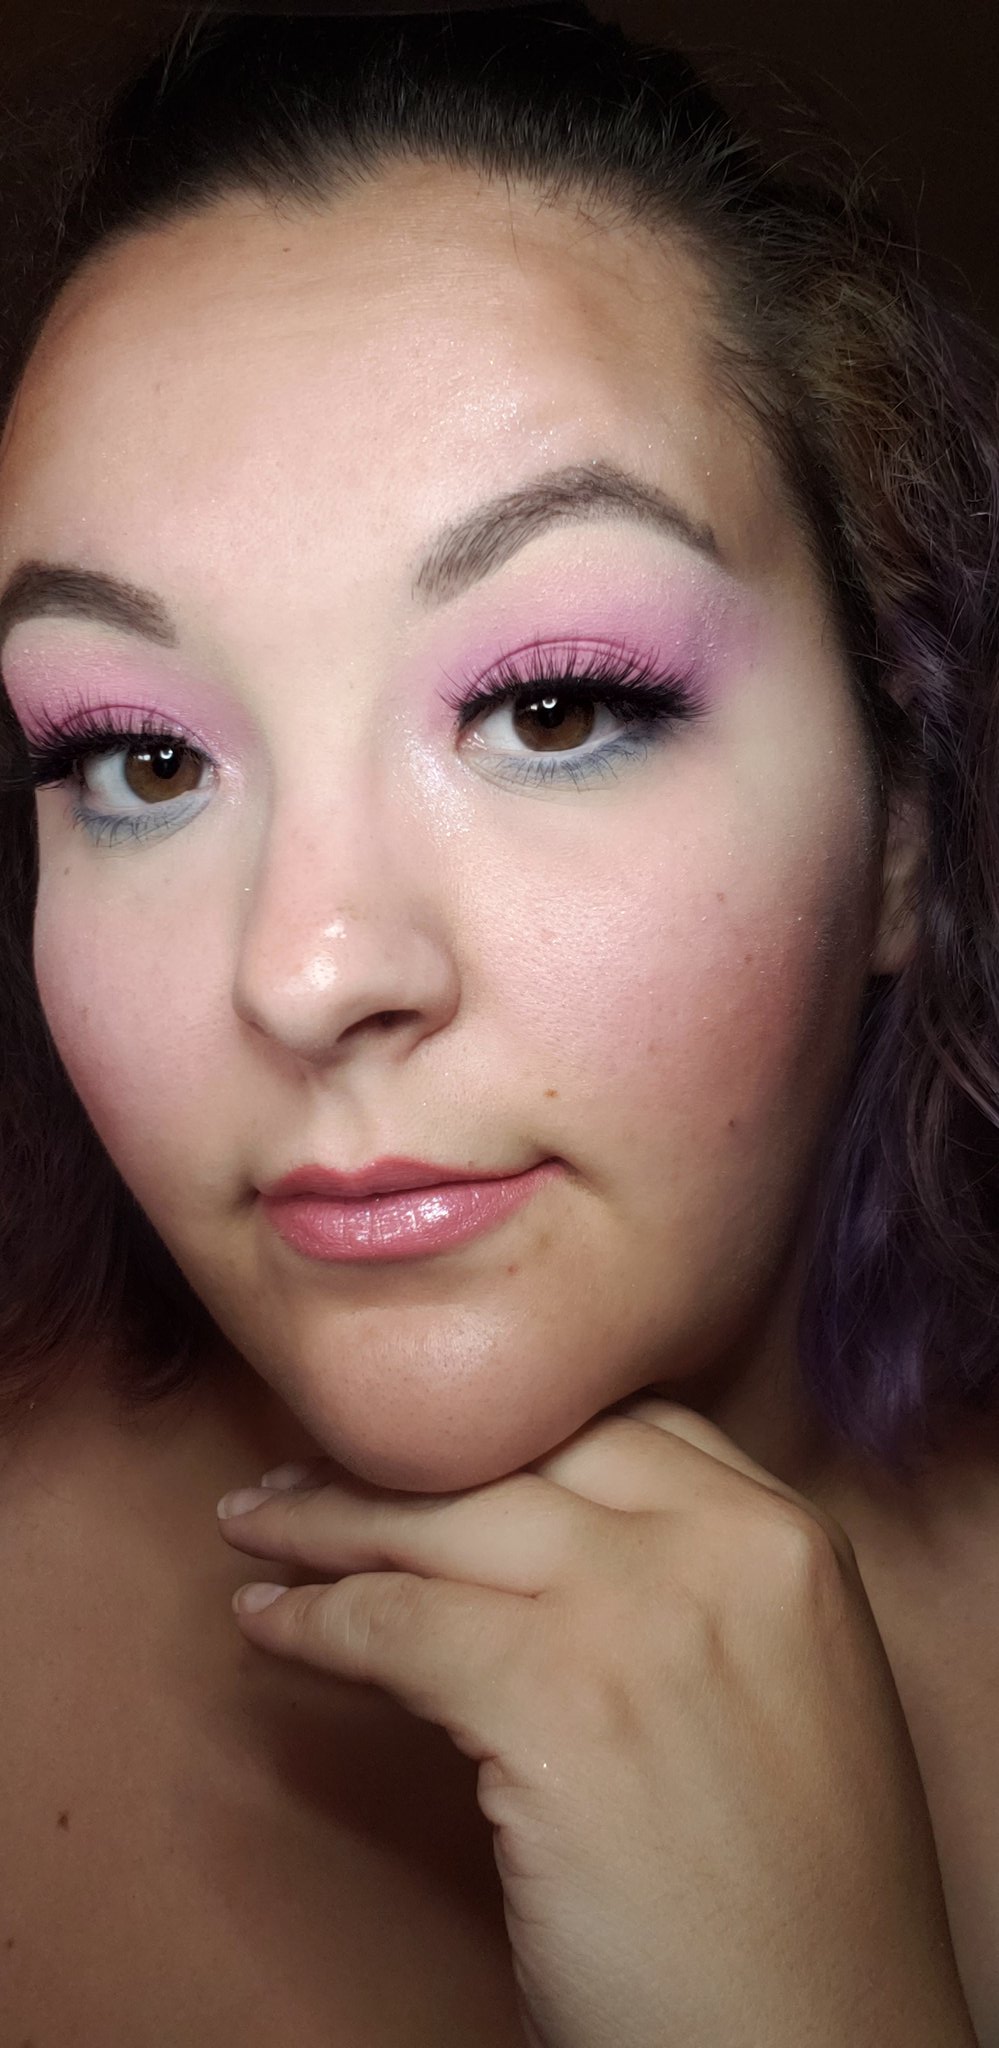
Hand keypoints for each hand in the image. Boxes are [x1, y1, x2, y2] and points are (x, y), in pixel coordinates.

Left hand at [216, 1399, 977, 2047]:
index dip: (503, 1428)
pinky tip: (269, 1621)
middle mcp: (724, 1546)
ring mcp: (641, 1614)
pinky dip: (312, 1619)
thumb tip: (533, 1536)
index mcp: (791, 1537)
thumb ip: (694, 1585)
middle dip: (396, 1459)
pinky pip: (393, 1626)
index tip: (428, 1447)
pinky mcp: (558, 1703)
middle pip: (517, 1453)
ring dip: (325, 1521)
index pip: (615, 1424)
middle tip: (304, 1476)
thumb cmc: (793, 1897)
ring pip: (439, 1521)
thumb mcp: (786, 1684)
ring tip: (256, 1528)